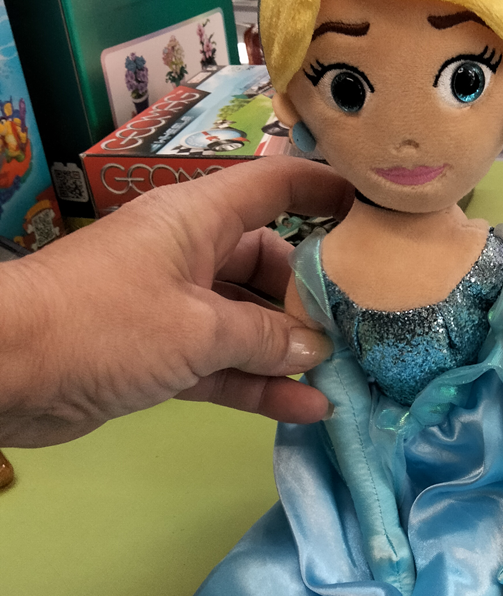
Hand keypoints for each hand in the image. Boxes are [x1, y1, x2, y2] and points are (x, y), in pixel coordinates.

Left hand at [0, 157, 353, 446]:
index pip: (273, 187)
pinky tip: (305, 409)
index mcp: (197, 220)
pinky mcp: (160, 357)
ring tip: (347, 378)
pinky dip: (258, 385)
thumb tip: (315, 350)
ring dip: (290, 353)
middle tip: (366, 329)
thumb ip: (264, 338)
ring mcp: (174, 309)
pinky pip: (224, 365)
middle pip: (268, 264)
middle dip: (314, 299)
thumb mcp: (198, 328)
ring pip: (248, 324)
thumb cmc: (107, 324)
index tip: (374, 211)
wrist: (10, 369)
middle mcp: (190, 256)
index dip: (325, 189)